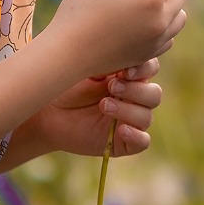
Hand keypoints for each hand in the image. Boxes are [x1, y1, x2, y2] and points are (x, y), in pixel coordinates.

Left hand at [29, 59, 164, 157]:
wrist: (48, 113)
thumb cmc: (66, 87)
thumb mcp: (87, 70)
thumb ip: (109, 64)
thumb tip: (127, 62)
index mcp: (129, 76)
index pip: (151, 68)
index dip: (146, 68)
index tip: (126, 71)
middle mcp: (134, 98)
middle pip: (154, 94)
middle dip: (135, 90)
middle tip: (111, 87)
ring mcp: (130, 121)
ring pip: (147, 117)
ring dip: (128, 110)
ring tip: (104, 106)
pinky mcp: (124, 142)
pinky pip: (143, 141)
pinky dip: (136, 135)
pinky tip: (120, 130)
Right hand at [42, 0, 188, 76]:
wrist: (67, 52)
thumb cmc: (83, 10)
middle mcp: (161, 20)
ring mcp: (157, 41)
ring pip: (179, 16)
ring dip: (168, 4)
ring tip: (143, 0)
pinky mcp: (149, 55)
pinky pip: (169, 36)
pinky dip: (162, 25)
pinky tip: (141, 20)